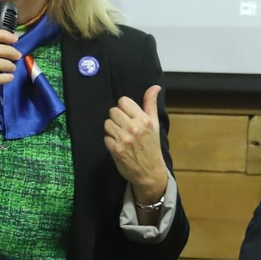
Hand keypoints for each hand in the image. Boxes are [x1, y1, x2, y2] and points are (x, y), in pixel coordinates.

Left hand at [104, 84, 168, 203]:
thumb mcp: (154, 124)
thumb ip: (151, 104)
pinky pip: (105, 137)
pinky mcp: (115, 149)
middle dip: (117, 118)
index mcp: (144, 120)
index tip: (128, 115)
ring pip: (107, 123)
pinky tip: (119, 145)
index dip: (124, 108)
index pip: (123, 101)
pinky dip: (110, 141)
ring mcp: (123, 139)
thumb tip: (155, 87)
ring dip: (112, 129)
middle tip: (124, 127)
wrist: (150, 172)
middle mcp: (133, 128)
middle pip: (113, 111)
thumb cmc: (152, 146)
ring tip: (121, 136)